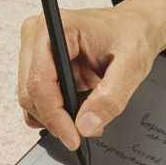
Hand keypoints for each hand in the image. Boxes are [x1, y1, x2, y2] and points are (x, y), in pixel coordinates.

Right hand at [17, 0, 165, 149]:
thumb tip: (85, 125)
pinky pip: (38, 99)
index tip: (72, 137)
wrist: (135, 27)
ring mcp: (36, 51)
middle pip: (30, 93)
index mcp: (57, 27)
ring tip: (87, 118)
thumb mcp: (131, 66)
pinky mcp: (41, 65)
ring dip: (56, 117)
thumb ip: (110, 97)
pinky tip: (79, 109)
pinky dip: (56, 112)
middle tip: (85, 131)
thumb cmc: (132, 35)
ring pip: (31, 100)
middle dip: (56, 119)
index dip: (53, 115)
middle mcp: (39, 36)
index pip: (39, 81)